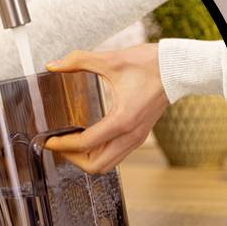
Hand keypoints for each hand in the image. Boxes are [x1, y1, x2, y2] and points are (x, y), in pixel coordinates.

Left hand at [42, 45, 167, 173]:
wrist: (179, 67)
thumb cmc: (150, 64)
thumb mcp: (111, 59)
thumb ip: (79, 61)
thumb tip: (53, 65)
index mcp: (122, 120)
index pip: (85, 144)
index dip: (62, 145)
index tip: (47, 140)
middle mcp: (131, 135)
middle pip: (96, 166)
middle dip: (72, 159)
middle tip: (58, 145)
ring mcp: (137, 138)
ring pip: (107, 164)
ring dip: (86, 159)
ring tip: (70, 143)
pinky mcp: (140, 135)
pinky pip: (116, 155)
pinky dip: (99, 153)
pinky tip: (88, 138)